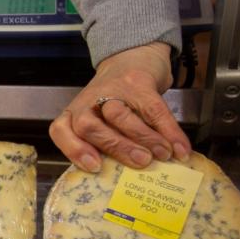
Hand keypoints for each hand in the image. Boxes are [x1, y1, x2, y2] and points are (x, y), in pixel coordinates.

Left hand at [50, 42, 191, 171]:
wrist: (132, 58)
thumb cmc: (115, 101)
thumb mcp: (102, 121)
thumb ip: (107, 145)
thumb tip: (127, 180)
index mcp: (75, 115)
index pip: (60, 131)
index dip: (74, 150)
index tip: (94, 166)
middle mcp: (88, 103)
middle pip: (90, 126)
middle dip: (116, 147)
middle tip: (141, 162)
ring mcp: (112, 91)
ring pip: (118, 115)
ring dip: (143, 138)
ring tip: (162, 155)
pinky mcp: (138, 83)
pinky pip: (153, 109)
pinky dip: (169, 131)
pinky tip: (179, 148)